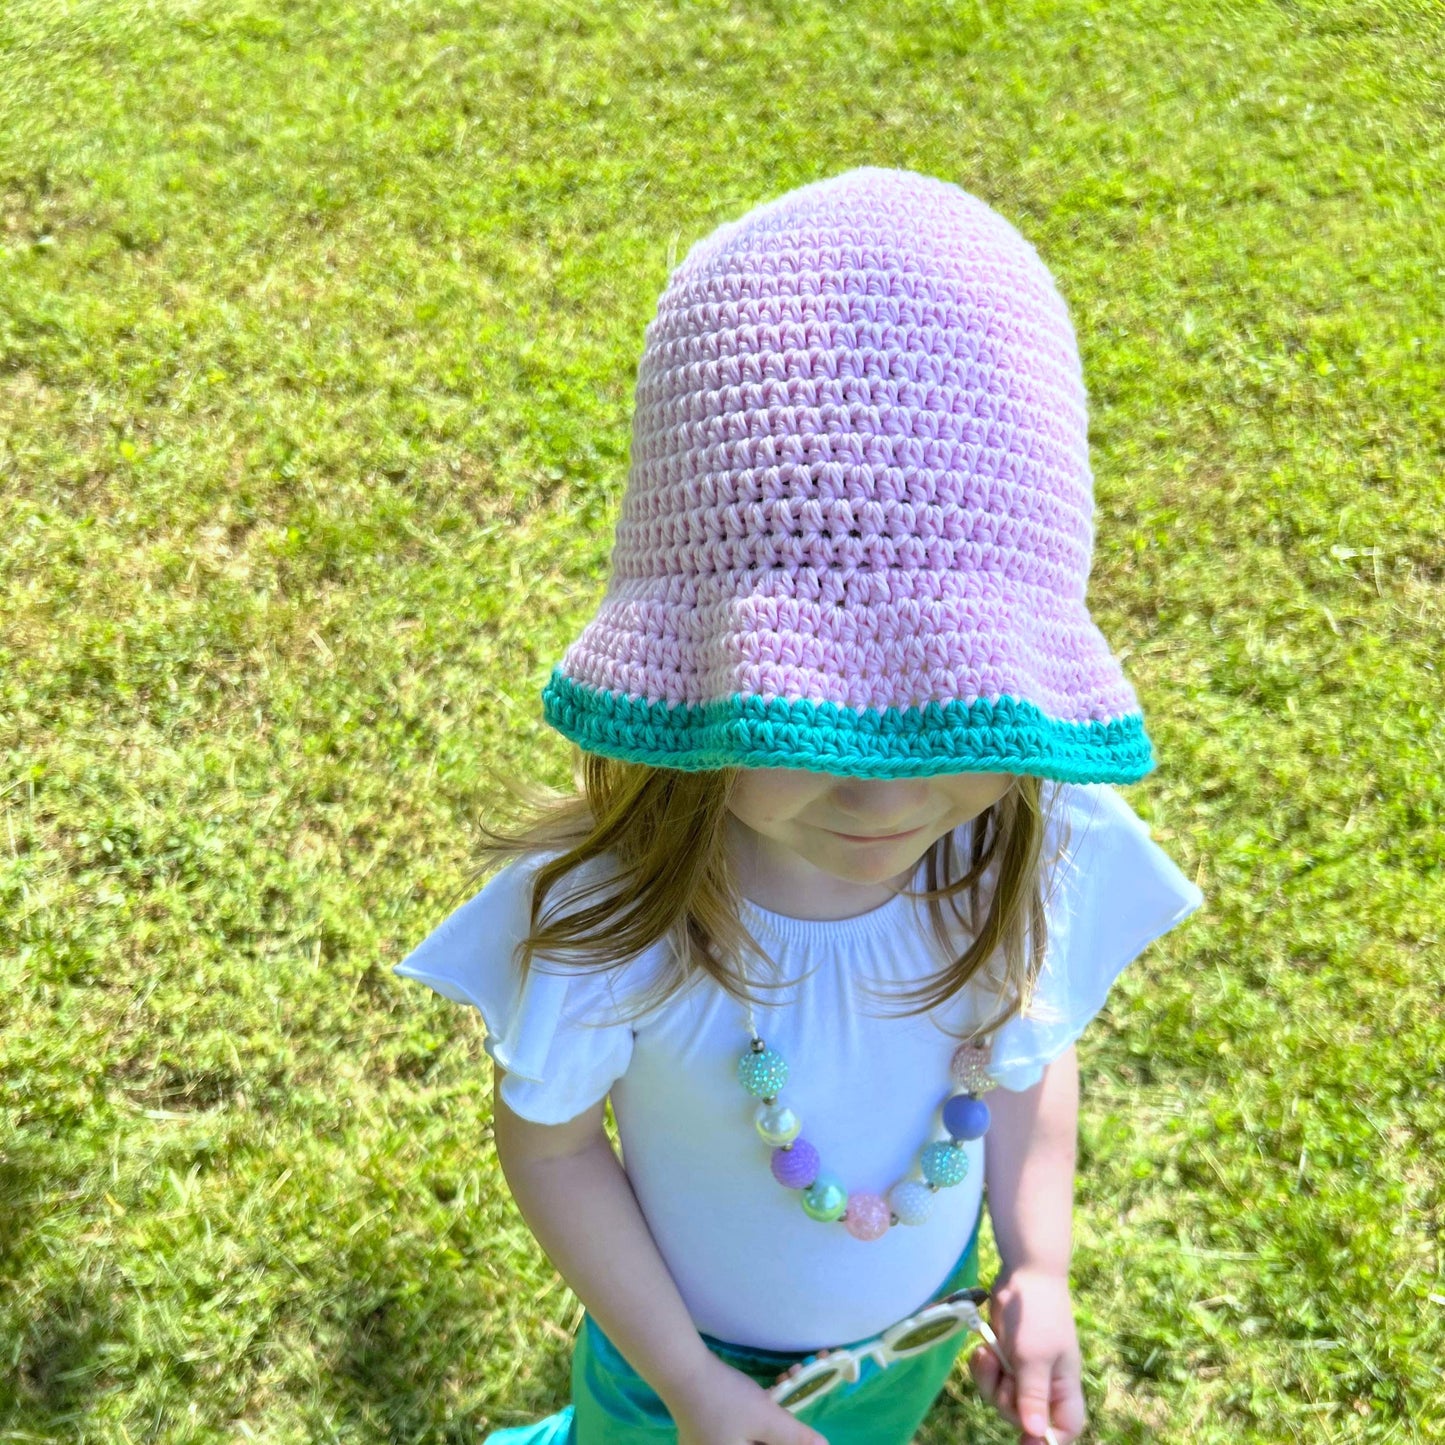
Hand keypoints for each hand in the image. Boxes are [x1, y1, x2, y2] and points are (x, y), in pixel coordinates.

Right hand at [665, 1349, 830, 1444]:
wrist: (681, 1371)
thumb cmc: (725, 1399)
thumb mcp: (766, 1418)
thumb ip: (795, 1438)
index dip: (791, 1440)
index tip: (801, 1426)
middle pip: (762, 1444)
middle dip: (783, 1430)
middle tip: (794, 1392)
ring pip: (752, 1437)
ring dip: (772, 1419)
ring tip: (786, 1385)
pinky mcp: (704, 1431)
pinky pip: (739, 1430)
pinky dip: (755, 1416)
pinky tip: (766, 1393)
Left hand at [966, 1267, 1086, 1443]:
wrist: (1023, 1274)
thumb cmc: (1036, 1314)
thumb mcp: (1034, 1356)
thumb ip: (1033, 1395)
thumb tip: (1036, 1434)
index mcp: (1062, 1388)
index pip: (1062, 1429)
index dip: (1046, 1439)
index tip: (1024, 1439)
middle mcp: (1044, 1385)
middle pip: (1023, 1418)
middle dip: (1005, 1398)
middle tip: (1002, 1372)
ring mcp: (1023, 1371)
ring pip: (1001, 1398)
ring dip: (989, 1378)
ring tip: (988, 1353)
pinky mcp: (1005, 1358)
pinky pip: (990, 1378)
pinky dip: (983, 1366)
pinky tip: (981, 1349)